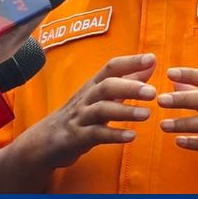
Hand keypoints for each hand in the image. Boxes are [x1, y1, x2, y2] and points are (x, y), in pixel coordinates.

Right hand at [22, 54, 156, 170]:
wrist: (45, 140)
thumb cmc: (80, 114)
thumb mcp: (102, 96)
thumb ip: (127, 80)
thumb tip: (151, 64)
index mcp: (94, 85)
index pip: (111, 67)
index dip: (131, 62)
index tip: (152, 59)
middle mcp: (86, 97)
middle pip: (107, 86)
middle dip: (129, 87)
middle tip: (152, 92)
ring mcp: (80, 117)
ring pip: (101, 110)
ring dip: (124, 111)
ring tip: (146, 114)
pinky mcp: (77, 137)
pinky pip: (96, 135)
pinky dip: (114, 135)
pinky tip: (131, 137)